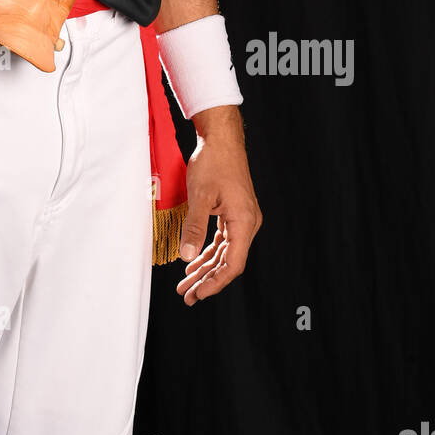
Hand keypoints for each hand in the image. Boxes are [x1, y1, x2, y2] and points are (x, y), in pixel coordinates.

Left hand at [175, 108, 261, 305]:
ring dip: (206, 267)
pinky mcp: (234, 212)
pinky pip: (222, 239)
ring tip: (186, 283)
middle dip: (207, 280)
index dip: (216, 282)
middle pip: (228, 261)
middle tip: (187, 295)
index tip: (198, 293)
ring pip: (224, 251)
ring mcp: (241, 218)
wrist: (221, 138)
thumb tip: (188, 256)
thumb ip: (195, 228)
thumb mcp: (200, 196)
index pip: (233, 264)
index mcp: (244, 222)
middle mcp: (247, 223)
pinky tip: (194, 261)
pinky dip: (208, 251)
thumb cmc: (213, 162)